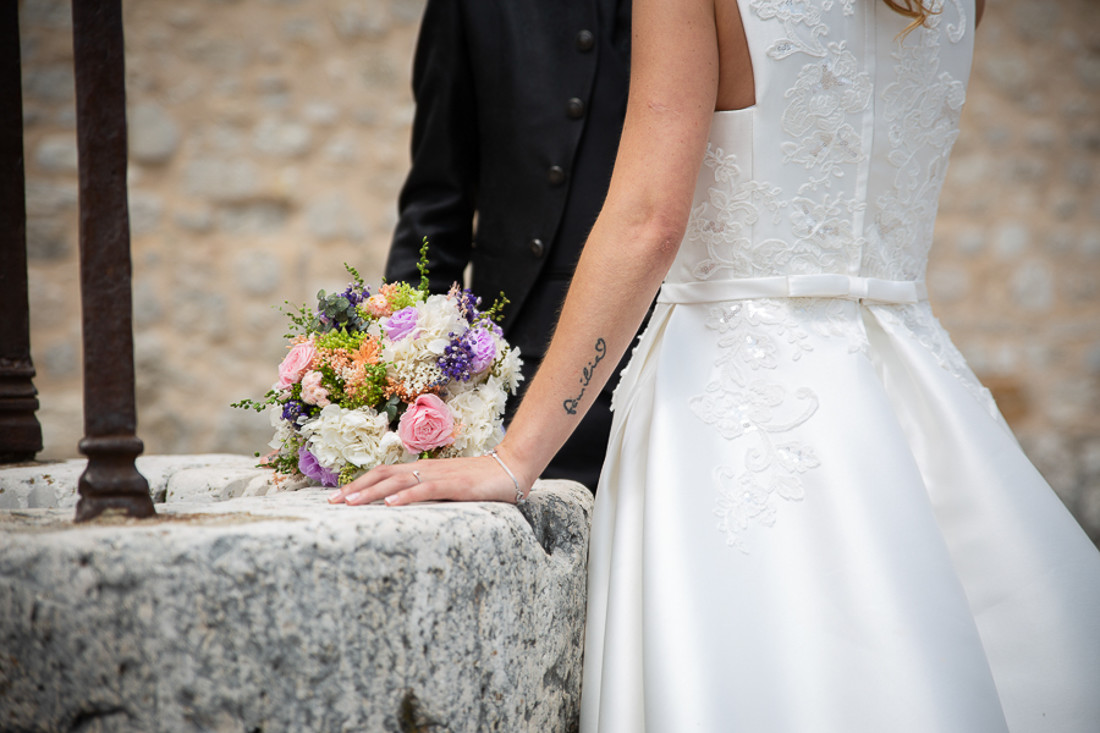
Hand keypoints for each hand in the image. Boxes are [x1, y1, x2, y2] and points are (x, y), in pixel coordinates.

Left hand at [327, 447, 527, 506]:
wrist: (512, 466)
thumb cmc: (480, 481)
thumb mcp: (448, 487)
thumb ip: (426, 492)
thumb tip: (402, 503)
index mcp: (422, 470)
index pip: (384, 474)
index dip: (359, 484)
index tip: (337, 498)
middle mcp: (426, 469)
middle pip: (383, 475)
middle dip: (356, 488)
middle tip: (332, 503)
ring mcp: (440, 476)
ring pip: (398, 481)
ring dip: (372, 492)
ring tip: (350, 503)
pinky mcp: (455, 485)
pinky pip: (426, 489)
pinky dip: (406, 495)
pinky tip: (391, 504)